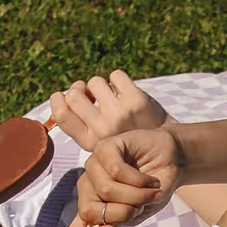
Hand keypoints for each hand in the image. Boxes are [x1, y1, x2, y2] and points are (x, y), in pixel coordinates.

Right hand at [48, 70, 168, 152]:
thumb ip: (84, 127)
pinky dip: (119, 80)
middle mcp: (103, 129)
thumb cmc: (128, 143)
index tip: (62, 95)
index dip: (57, 100)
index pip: (61, 114)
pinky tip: (126, 92)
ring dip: (101, 85)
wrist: (168, 150)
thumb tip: (60, 100)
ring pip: (95, 82)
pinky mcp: (136, 100)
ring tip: (111, 97)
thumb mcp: (102, 145)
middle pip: (74, 94)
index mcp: (91, 142)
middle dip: (79, 89)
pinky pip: (116, 75)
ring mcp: (119, 113)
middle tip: (90, 94)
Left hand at [62, 128, 182, 226]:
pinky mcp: (104, 148)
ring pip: (106, 190)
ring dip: (137, 195)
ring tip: (152, 190)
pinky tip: (150, 180)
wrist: (174, 164)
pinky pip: (116, 170)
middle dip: (123, 213)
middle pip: (89, 211)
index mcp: (93, 210)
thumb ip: (116, 223)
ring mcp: (94, 166)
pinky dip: (139, 180)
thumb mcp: (137, 214)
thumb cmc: (154, 190)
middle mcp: (88, 188)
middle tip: (141, 205)